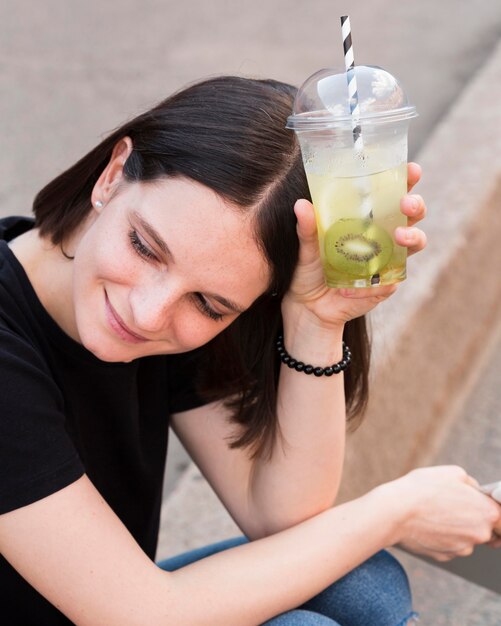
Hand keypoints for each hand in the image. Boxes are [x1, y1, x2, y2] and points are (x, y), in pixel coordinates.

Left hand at [283, 163, 426, 329]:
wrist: (308, 306)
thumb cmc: (309, 269)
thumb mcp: (306, 247)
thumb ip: (306, 228)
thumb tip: (301, 205)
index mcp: (366, 218)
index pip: (391, 193)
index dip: (406, 180)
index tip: (411, 170)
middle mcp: (383, 235)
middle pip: (412, 215)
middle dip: (415, 206)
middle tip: (405, 204)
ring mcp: (388, 260)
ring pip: (415, 243)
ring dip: (413, 237)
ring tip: (399, 236)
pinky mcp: (384, 285)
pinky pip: (390, 281)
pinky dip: (375, 284)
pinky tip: (350, 289)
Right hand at [382, 466, 500, 560]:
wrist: (394, 512)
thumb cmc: (422, 489)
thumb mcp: (452, 473)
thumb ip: (472, 484)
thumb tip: (476, 491)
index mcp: (487, 513)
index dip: (490, 507)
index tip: (478, 503)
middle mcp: (480, 534)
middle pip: (486, 528)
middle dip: (473, 518)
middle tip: (452, 505)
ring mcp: (462, 549)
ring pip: (466, 537)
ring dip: (456, 527)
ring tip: (435, 512)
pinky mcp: (445, 557)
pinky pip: (450, 545)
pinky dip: (442, 536)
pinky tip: (427, 523)